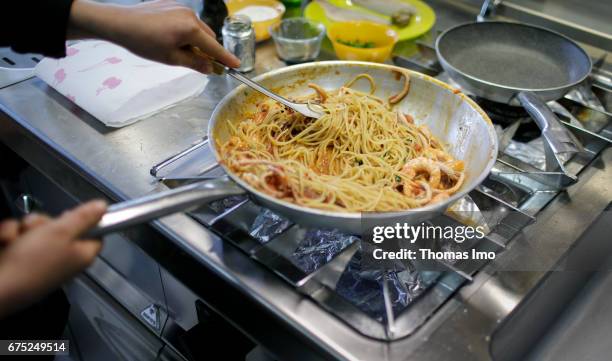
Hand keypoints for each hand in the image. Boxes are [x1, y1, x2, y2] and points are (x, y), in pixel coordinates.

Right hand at [0, 200, 106, 317]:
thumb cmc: (31, 263)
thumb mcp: (62, 232)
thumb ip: (83, 217)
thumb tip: (102, 207)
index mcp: (82, 254)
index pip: (95, 233)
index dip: (84, 220)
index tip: (69, 214)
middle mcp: (64, 258)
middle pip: (62, 228)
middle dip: (44, 222)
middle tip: (37, 228)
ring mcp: (42, 261)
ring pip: (36, 230)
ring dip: (23, 229)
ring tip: (17, 239)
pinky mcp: (20, 261)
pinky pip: (18, 238)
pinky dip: (10, 237)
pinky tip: (6, 244)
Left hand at [68, 0, 239, 72]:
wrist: (120, 23)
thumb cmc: (144, 43)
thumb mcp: (171, 58)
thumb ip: (194, 63)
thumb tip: (210, 68)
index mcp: (191, 29)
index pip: (214, 47)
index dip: (225, 58)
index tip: (237, 65)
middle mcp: (190, 15)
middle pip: (208, 37)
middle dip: (206, 50)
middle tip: (198, 63)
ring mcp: (181, 7)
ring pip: (197, 28)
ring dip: (194, 40)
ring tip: (176, 49)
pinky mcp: (172, 4)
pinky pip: (186, 20)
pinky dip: (184, 30)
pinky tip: (168, 37)